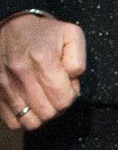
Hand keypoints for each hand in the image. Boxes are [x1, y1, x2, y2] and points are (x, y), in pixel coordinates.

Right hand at [0, 13, 86, 131]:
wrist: (10, 26)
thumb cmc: (43, 33)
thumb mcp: (70, 35)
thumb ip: (78, 60)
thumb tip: (71, 82)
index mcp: (43, 59)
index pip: (63, 99)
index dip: (71, 95)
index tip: (67, 85)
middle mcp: (21, 73)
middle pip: (48, 113)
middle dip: (57, 107)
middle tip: (55, 93)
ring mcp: (5, 85)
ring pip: (30, 122)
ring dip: (40, 115)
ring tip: (42, 100)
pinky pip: (12, 123)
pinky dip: (22, 119)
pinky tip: (28, 104)